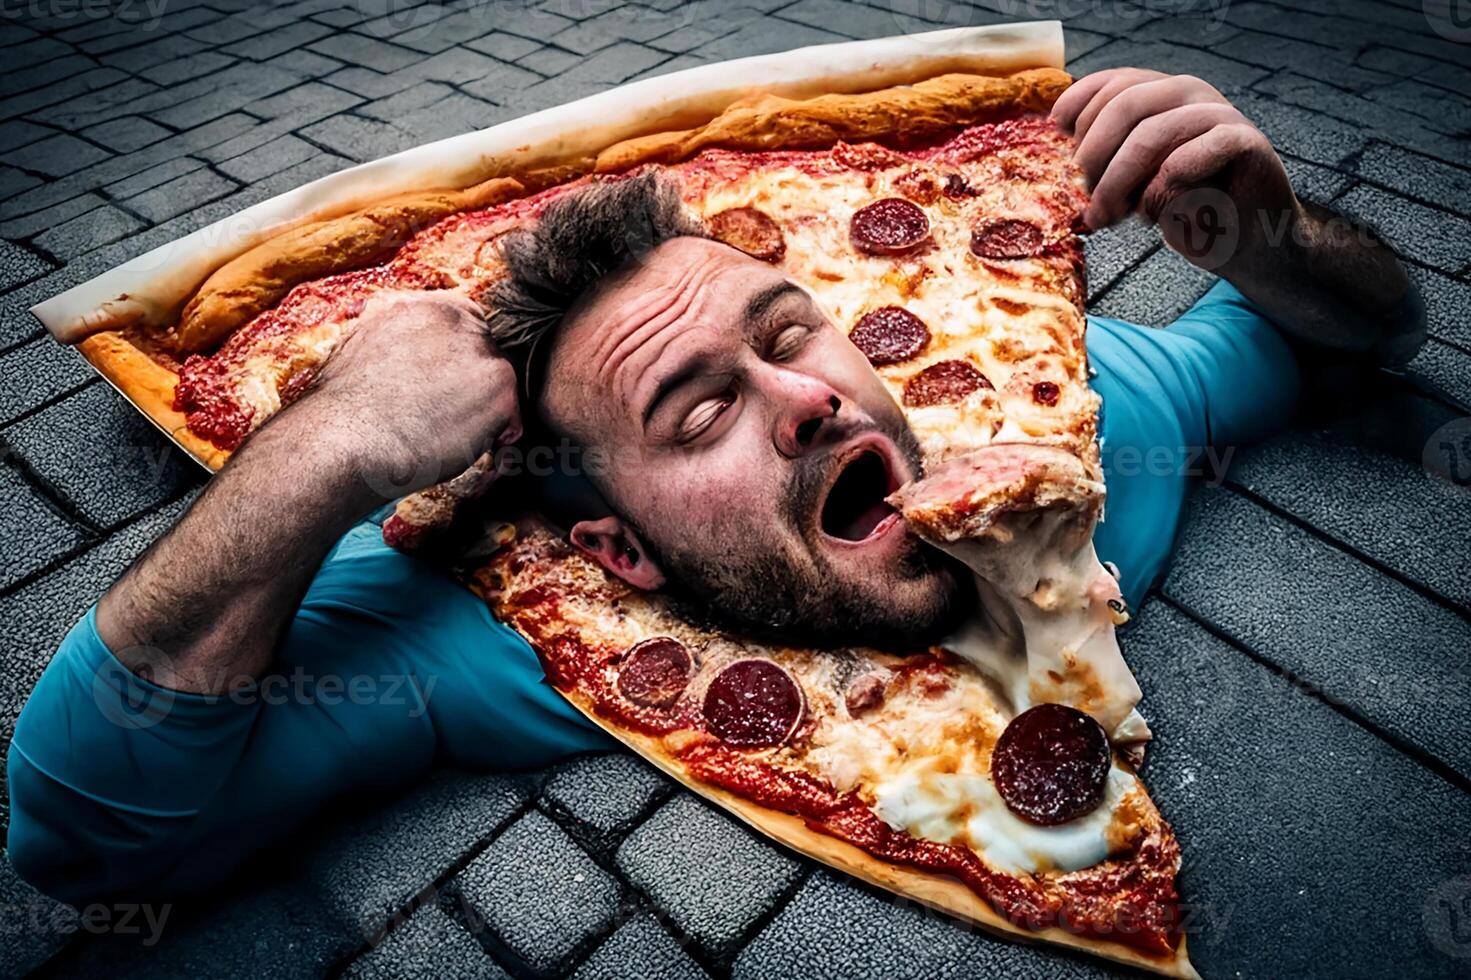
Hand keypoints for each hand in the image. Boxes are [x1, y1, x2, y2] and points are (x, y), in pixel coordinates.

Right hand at [282, 290, 521, 502]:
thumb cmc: (344, 406)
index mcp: (428, 306)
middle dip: (474, 385)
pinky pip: (510, 419)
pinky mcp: (499, 391)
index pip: (469, 324)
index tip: (450, 382)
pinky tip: (458, 446)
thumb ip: (401, 335)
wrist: (346, 438)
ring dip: (482, 411)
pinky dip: (492, 438)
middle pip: (488, 354)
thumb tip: (411, 347)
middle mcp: (462, 323)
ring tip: (444, 432)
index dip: (462, 359)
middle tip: (446, 414)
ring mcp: (485, 355)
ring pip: (499, 386)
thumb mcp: (365, 344)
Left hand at [1051, 69, 1298, 272]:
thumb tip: (1054, 171)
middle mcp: (1188, 93)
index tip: (1056, 148)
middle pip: (1124, 105)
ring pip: (1152, 133)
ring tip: (1108, 217)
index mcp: (1159, 94)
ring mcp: (1218, 113)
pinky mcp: (1244, 142)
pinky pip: (1190, 156)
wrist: (1243, 237)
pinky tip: (1151, 213)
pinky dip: (1161, 188)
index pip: (1109, 83)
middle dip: (1092, 157)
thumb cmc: (1183, 208)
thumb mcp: (1131, 184)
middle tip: (1080, 200)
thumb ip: (1103, 165)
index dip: (1076, 111)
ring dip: (1118, 181)